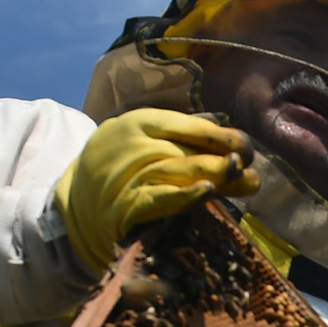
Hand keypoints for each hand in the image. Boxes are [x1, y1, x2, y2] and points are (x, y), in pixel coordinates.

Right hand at [52, 109, 259, 274]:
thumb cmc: (118, 164)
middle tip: (253, 171)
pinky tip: (208, 192)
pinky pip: (161, 199)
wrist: (75, 200)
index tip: (248, 147)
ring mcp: (130, 175)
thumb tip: (224, 127)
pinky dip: (185, 195)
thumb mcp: (141, 137)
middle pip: (191, 150)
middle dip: (227, 161)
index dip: (224, 137)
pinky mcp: (127, 205)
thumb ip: (180, 132)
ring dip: (218, 177)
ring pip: (182, 172)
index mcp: (140, 121)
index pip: (191, 126)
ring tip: (246, 181)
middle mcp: (136, 145)